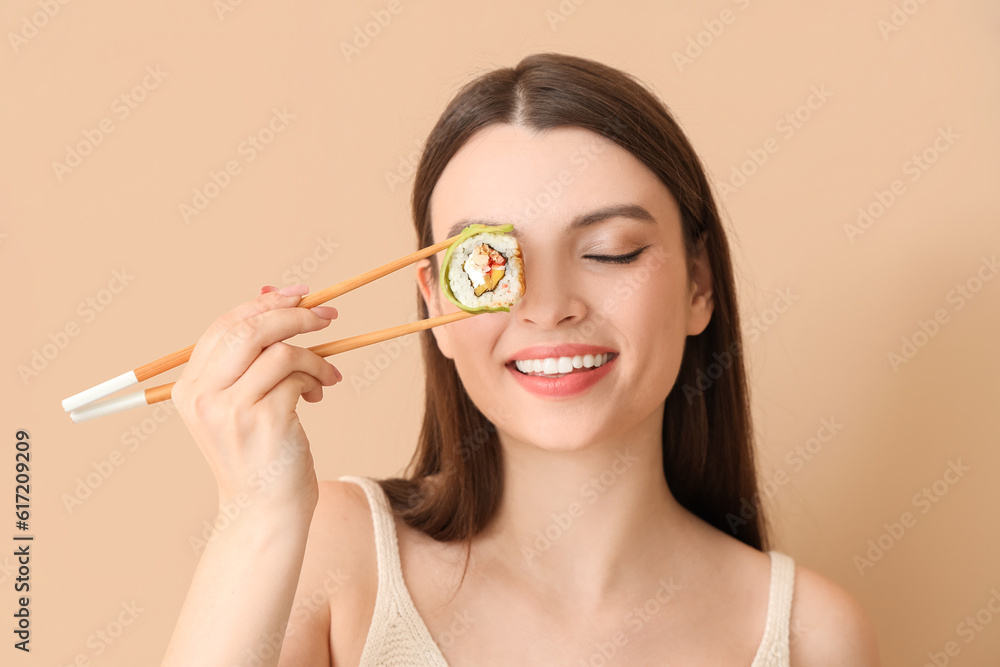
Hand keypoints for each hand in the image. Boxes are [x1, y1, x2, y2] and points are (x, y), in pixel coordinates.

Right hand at [171, 284, 341, 517]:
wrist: (264, 510)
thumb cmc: (260, 454)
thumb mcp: (242, 403)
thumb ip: (251, 357)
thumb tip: (274, 294)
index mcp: (190, 388)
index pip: (223, 326)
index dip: (263, 305)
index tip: (300, 294)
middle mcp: (203, 396)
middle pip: (248, 330)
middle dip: (294, 315)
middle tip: (327, 316)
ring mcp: (232, 409)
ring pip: (279, 351)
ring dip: (313, 356)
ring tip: (326, 374)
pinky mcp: (265, 421)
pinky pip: (297, 376)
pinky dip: (316, 377)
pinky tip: (319, 392)